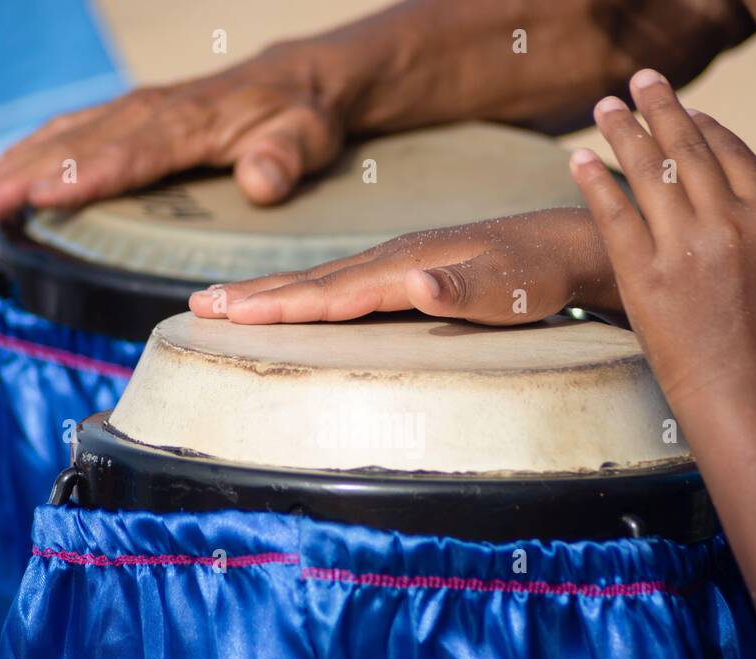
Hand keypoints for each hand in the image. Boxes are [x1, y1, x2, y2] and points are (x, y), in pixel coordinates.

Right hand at [0, 43, 353, 218]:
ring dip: (20, 161)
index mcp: (192, 121)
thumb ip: (286, 158)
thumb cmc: (303, 117)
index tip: (42, 196)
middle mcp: (156, 111)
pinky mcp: (136, 116)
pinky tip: (9, 170)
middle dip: (28, 172)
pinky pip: (77, 128)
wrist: (302, 81)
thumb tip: (262, 182)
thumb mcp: (309, 138)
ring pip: (70, 132)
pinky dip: (39, 148)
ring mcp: (141, 110)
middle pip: (83, 142)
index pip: (131, 152)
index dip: (86, 174)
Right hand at [187, 208, 620, 325]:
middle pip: (309, 281)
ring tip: (221, 302)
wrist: (558, 247)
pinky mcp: (400, 271)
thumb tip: (415, 284)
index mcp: (403, 268)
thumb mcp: (506, 291)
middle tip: (197, 305)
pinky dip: (300, 291)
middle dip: (252, 295)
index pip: (330, 292)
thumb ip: (460, 291)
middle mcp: (389, 261)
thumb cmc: (533, 278)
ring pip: (317, 279)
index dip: (279, 305)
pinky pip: (336, 283)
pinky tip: (288, 301)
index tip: (229, 314)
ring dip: (267, 291)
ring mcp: (392, 263)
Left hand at [568, 69, 755, 409]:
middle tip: (641, 83)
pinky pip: (612, 215)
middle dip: (661, 108)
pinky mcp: (644, 277)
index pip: (731, 153)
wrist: (745, 399)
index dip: (704, 126)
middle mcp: (728, 222)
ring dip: (623, 131)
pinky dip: (593, 182)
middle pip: (687, 149)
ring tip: (605, 108)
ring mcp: (683, 248)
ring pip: (647, 172)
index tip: (685, 111)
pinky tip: (577, 159)